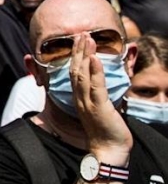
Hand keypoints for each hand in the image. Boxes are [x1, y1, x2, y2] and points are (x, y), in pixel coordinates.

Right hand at [70, 33, 132, 161]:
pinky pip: (95, 87)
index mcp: (79, 98)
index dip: (75, 56)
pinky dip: (95, 72)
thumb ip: (99, 94)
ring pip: (82, 74)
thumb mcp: (100, 108)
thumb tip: (103, 82)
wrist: (108, 150)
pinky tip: (95, 59)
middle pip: (75, 70)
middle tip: (80, 33)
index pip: (74, 73)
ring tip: (86, 39)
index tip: (78, 41)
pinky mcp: (98, 107)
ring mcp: (87, 102)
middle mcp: (80, 98)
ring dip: (84, 55)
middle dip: (78, 50)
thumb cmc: (106, 130)